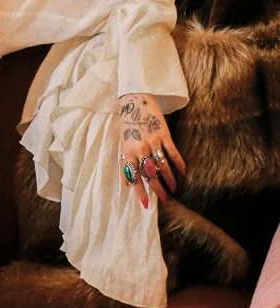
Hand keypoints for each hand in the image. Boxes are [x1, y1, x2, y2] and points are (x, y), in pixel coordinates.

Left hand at [118, 92, 185, 208]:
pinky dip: (179, 164)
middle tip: (165, 200)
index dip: (140, 192)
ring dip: (170, 180)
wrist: (135, 102)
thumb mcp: (122, 146)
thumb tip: (126, 184)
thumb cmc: (127, 126)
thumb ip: (125, 165)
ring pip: (163, 166)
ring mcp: (153, 142)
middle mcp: (140, 150)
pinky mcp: (164, 135)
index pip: (134, 177)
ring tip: (175, 190)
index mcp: (128, 153)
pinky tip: (184, 173)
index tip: (147, 205)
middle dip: (158, 189)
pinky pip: (173, 153)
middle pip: (150, 174)